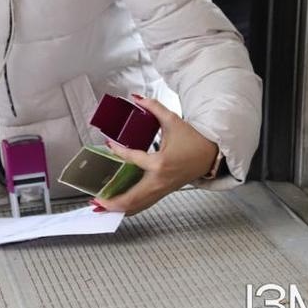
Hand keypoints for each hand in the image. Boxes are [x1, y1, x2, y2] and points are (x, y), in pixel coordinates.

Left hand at [92, 94, 219, 215]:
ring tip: (100, 209)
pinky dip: (131, 207)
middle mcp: (160, 180)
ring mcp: (162, 188)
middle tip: (95, 201)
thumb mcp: (173, 121)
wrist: (211, 155)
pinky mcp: (164, 192)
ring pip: (139, 205)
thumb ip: (154, 108)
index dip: (118, 151)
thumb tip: (137, 98)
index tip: (108, 144)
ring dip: (119, 208)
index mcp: (161, 162)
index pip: (133, 159)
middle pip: (133, 197)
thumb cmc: (194, 140)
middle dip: (113, 201)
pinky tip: (118, 208)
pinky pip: (145, 204)